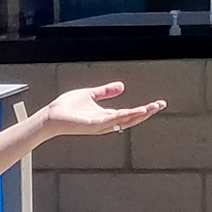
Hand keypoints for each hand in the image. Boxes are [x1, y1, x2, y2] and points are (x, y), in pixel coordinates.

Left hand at [42, 83, 165, 137]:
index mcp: (106, 115)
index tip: (158, 103)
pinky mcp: (93, 125)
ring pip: (124, 121)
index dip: (144, 109)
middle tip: (161, 105)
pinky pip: (112, 121)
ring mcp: (100, 125)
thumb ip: (105, 91)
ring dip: (139, 114)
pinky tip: (135, 111)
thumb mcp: (90, 94)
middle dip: (147, 112)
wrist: (50, 116)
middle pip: (131, 119)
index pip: (129, 113)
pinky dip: (124, 116)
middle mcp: (106, 122)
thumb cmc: (66, 108)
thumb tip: (122, 86)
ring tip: (153, 108)